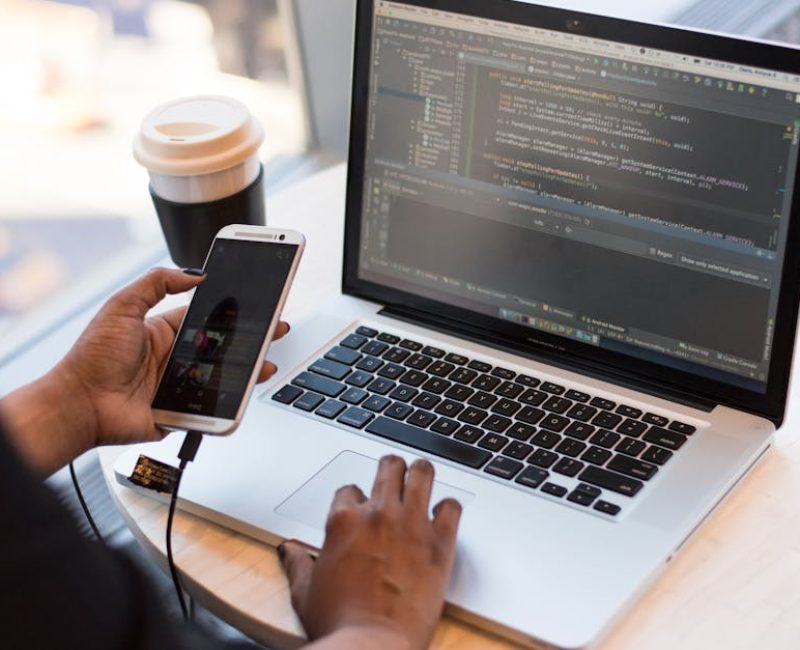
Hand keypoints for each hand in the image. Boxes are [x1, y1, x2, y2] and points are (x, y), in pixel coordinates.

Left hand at [58, 267, 288, 447]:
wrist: (80, 404)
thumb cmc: (92, 358)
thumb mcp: (122, 306)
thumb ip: (155, 283)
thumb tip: (193, 273)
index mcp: (162, 331)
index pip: (206, 318)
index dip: (231, 311)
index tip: (254, 303)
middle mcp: (174, 357)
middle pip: (222, 347)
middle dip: (250, 339)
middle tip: (274, 329)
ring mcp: (179, 385)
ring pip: (223, 376)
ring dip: (247, 369)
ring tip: (267, 362)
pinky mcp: (180, 411)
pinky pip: (212, 405)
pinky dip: (230, 401)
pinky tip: (247, 390)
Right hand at [280, 456, 462, 649]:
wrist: (372, 646)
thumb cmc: (339, 625)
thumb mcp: (305, 593)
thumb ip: (298, 564)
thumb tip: (290, 550)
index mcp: (343, 521)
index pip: (350, 489)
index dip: (355, 499)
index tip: (360, 510)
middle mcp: (378, 514)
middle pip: (389, 467)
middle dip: (391, 469)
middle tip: (395, 476)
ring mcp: (411, 525)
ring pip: (422, 473)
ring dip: (421, 474)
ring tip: (421, 478)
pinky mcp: (440, 543)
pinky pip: (452, 507)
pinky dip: (449, 508)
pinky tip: (444, 515)